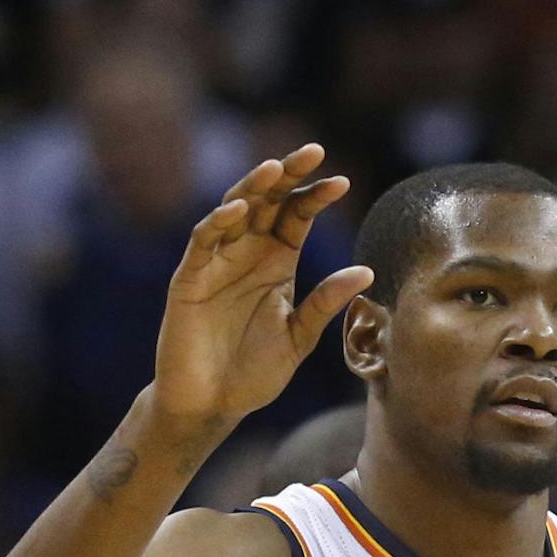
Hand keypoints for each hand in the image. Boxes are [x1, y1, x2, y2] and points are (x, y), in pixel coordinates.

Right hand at [152, 144, 373, 436]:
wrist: (212, 405)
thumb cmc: (254, 372)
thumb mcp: (299, 337)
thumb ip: (326, 304)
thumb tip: (367, 271)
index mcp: (276, 262)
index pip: (297, 216)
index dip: (316, 197)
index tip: (343, 182)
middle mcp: (246, 253)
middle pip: (267, 201)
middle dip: (288, 175)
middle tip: (313, 151)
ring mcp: (216, 262)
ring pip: (233, 209)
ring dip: (253, 186)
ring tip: (276, 168)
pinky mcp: (189, 279)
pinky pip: (202, 242)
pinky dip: (218, 223)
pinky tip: (239, 210)